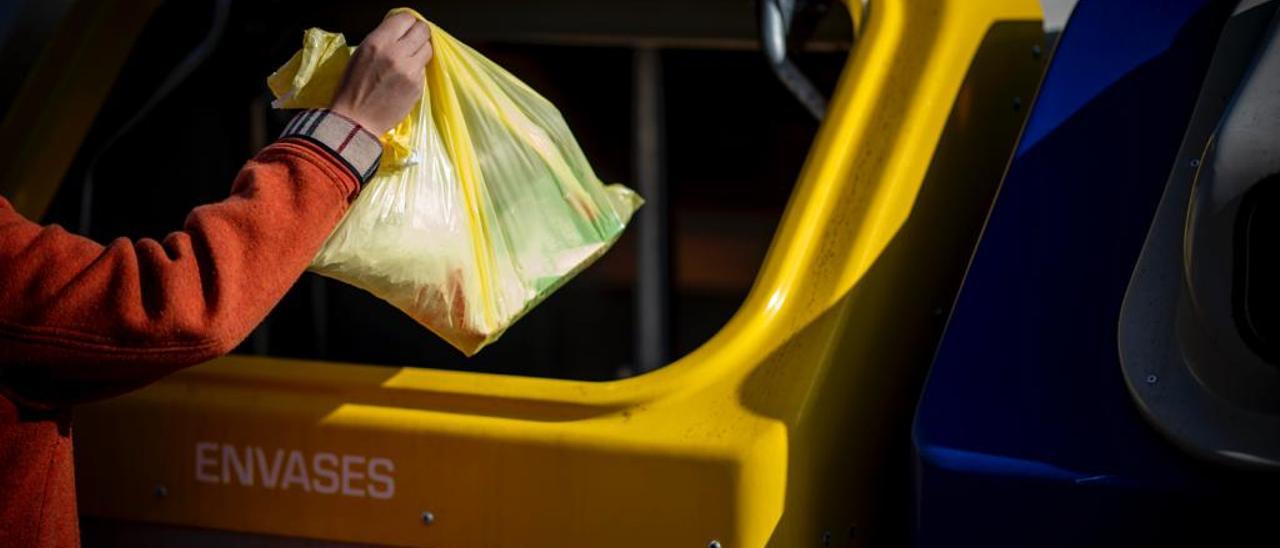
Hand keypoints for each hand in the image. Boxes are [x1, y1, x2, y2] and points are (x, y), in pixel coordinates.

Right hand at [330, 13, 431, 134]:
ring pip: (428, 49)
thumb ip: (382, 39)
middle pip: (423, 31)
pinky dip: (418, 70)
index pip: (406, 18)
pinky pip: (424, 69)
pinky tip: (405, 77)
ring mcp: (411, 70)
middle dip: (419, 33)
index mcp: (378, 41)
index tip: (405, 28)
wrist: (356, 120)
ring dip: (421, 51)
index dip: (407, 22)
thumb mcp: (361, 53)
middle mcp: (397, 53)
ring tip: (409, 59)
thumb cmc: (352, 87)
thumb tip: (400, 31)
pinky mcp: (418, 86)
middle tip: (413, 41)